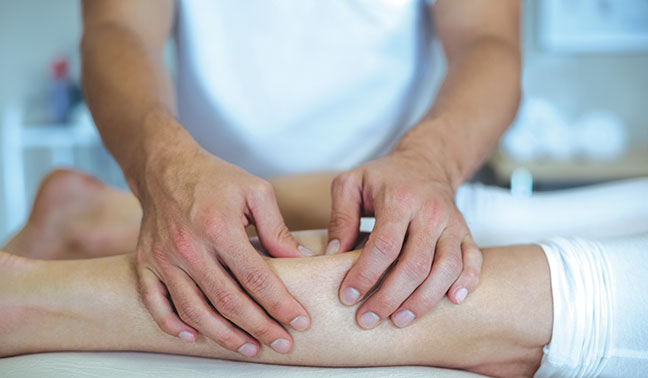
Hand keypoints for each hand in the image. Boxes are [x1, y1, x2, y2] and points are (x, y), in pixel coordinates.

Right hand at [134, 147, 311, 355]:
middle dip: (259, 328)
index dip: (280, 304)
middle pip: (228, 301)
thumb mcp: (256, 192)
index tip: (300, 321)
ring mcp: (164, 258)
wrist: (165, 167)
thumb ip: (277, 229)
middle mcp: (189, 247)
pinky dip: (172, 324)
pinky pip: (155, 302)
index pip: (256, 278)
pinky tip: (194, 336)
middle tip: (282, 344)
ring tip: (249, 348)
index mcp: (220, 228)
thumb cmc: (215, 178)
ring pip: (194, 310)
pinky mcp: (146, 262)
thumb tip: (301, 260)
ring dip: (223, 335)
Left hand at [327, 151, 481, 328]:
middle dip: (390, 297)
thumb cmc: (382, 177)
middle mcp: (430, 212)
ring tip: (399, 320)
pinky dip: (467, 282)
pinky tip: (452, 301)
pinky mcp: (466, 231)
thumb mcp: (350, 184)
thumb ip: (340, 217)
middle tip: (367, 319)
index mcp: (399, 199)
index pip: (384, 245)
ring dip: (423, 300)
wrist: (425, 162)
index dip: (365, 275)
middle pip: (415, 264)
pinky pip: (473, 260)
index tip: (348, 296)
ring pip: (446, 268)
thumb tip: (335, 255)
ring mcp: (452, 223)